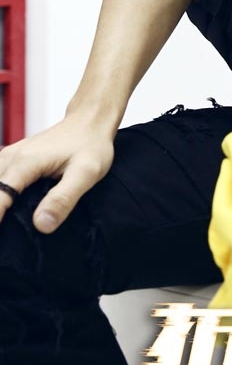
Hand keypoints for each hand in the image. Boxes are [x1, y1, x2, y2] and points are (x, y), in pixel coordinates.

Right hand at [0, 114, 115, 232]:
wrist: (90, 121)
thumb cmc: (91, 145)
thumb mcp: (86, 174)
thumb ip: (64, 199)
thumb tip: (41, 224)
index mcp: (26, 163)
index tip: (2, 243)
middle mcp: (12, 157)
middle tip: (7, 241)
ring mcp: (9, 156)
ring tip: (5, 223)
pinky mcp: (12, 159)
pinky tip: (5, 209)